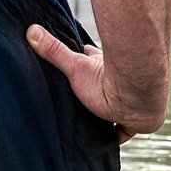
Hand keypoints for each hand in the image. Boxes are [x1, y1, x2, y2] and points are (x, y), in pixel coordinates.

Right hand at [26, 25, 160, 141]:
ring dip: (107, 110)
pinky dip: (117, 135)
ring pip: (116, 104)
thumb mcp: (75, 66)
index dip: (85, 55)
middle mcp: (120, 79)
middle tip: (80, 95)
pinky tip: (109, 141)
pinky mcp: (136, 121)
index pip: (92, 56)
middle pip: (103, 81)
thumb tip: (31, 30)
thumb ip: (54, 51)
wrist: (139, 95)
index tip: (78, 53)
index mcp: (103, 64)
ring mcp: (130, 100)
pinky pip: (125, 130)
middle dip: (94, 84)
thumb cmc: (107, 78)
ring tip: (92, 120)